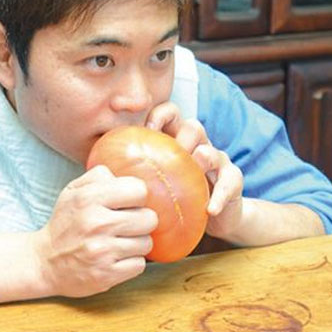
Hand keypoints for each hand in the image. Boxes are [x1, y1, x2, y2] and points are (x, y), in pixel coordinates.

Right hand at [34, 165, 157, 297]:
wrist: (45, 262)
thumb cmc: (66, 223)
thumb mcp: (73, 190)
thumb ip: (100, 175)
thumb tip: (126, 177)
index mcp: (89, 198)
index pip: (138, 190)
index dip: (136, 196)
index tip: (128, 203)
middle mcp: (97, 224)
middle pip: (149, 218)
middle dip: (141, 221)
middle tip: (126, 224)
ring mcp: (102, 251)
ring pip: (146, 243)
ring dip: (136, 243)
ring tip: (119, 242)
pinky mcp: (106, 275)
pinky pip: (139, 265)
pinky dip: (131, 262)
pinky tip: (117, 258)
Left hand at [145, 103, 243, 240]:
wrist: (216, 218)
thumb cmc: (179, 197)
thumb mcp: (159, 181)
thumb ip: (137, 172)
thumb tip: (99, 172)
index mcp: (179, 139)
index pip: (171, 113)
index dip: (160, 115)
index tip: (147, 130)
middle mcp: (200, 145)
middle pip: (194, 126)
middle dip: (181, 138)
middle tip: (170, 157)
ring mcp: (218, 161)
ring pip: (211, 151)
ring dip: (200, 160)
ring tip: (190, 175)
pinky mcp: (232, 181)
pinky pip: (228, 182)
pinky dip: (218, 196)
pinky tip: (209, 209)